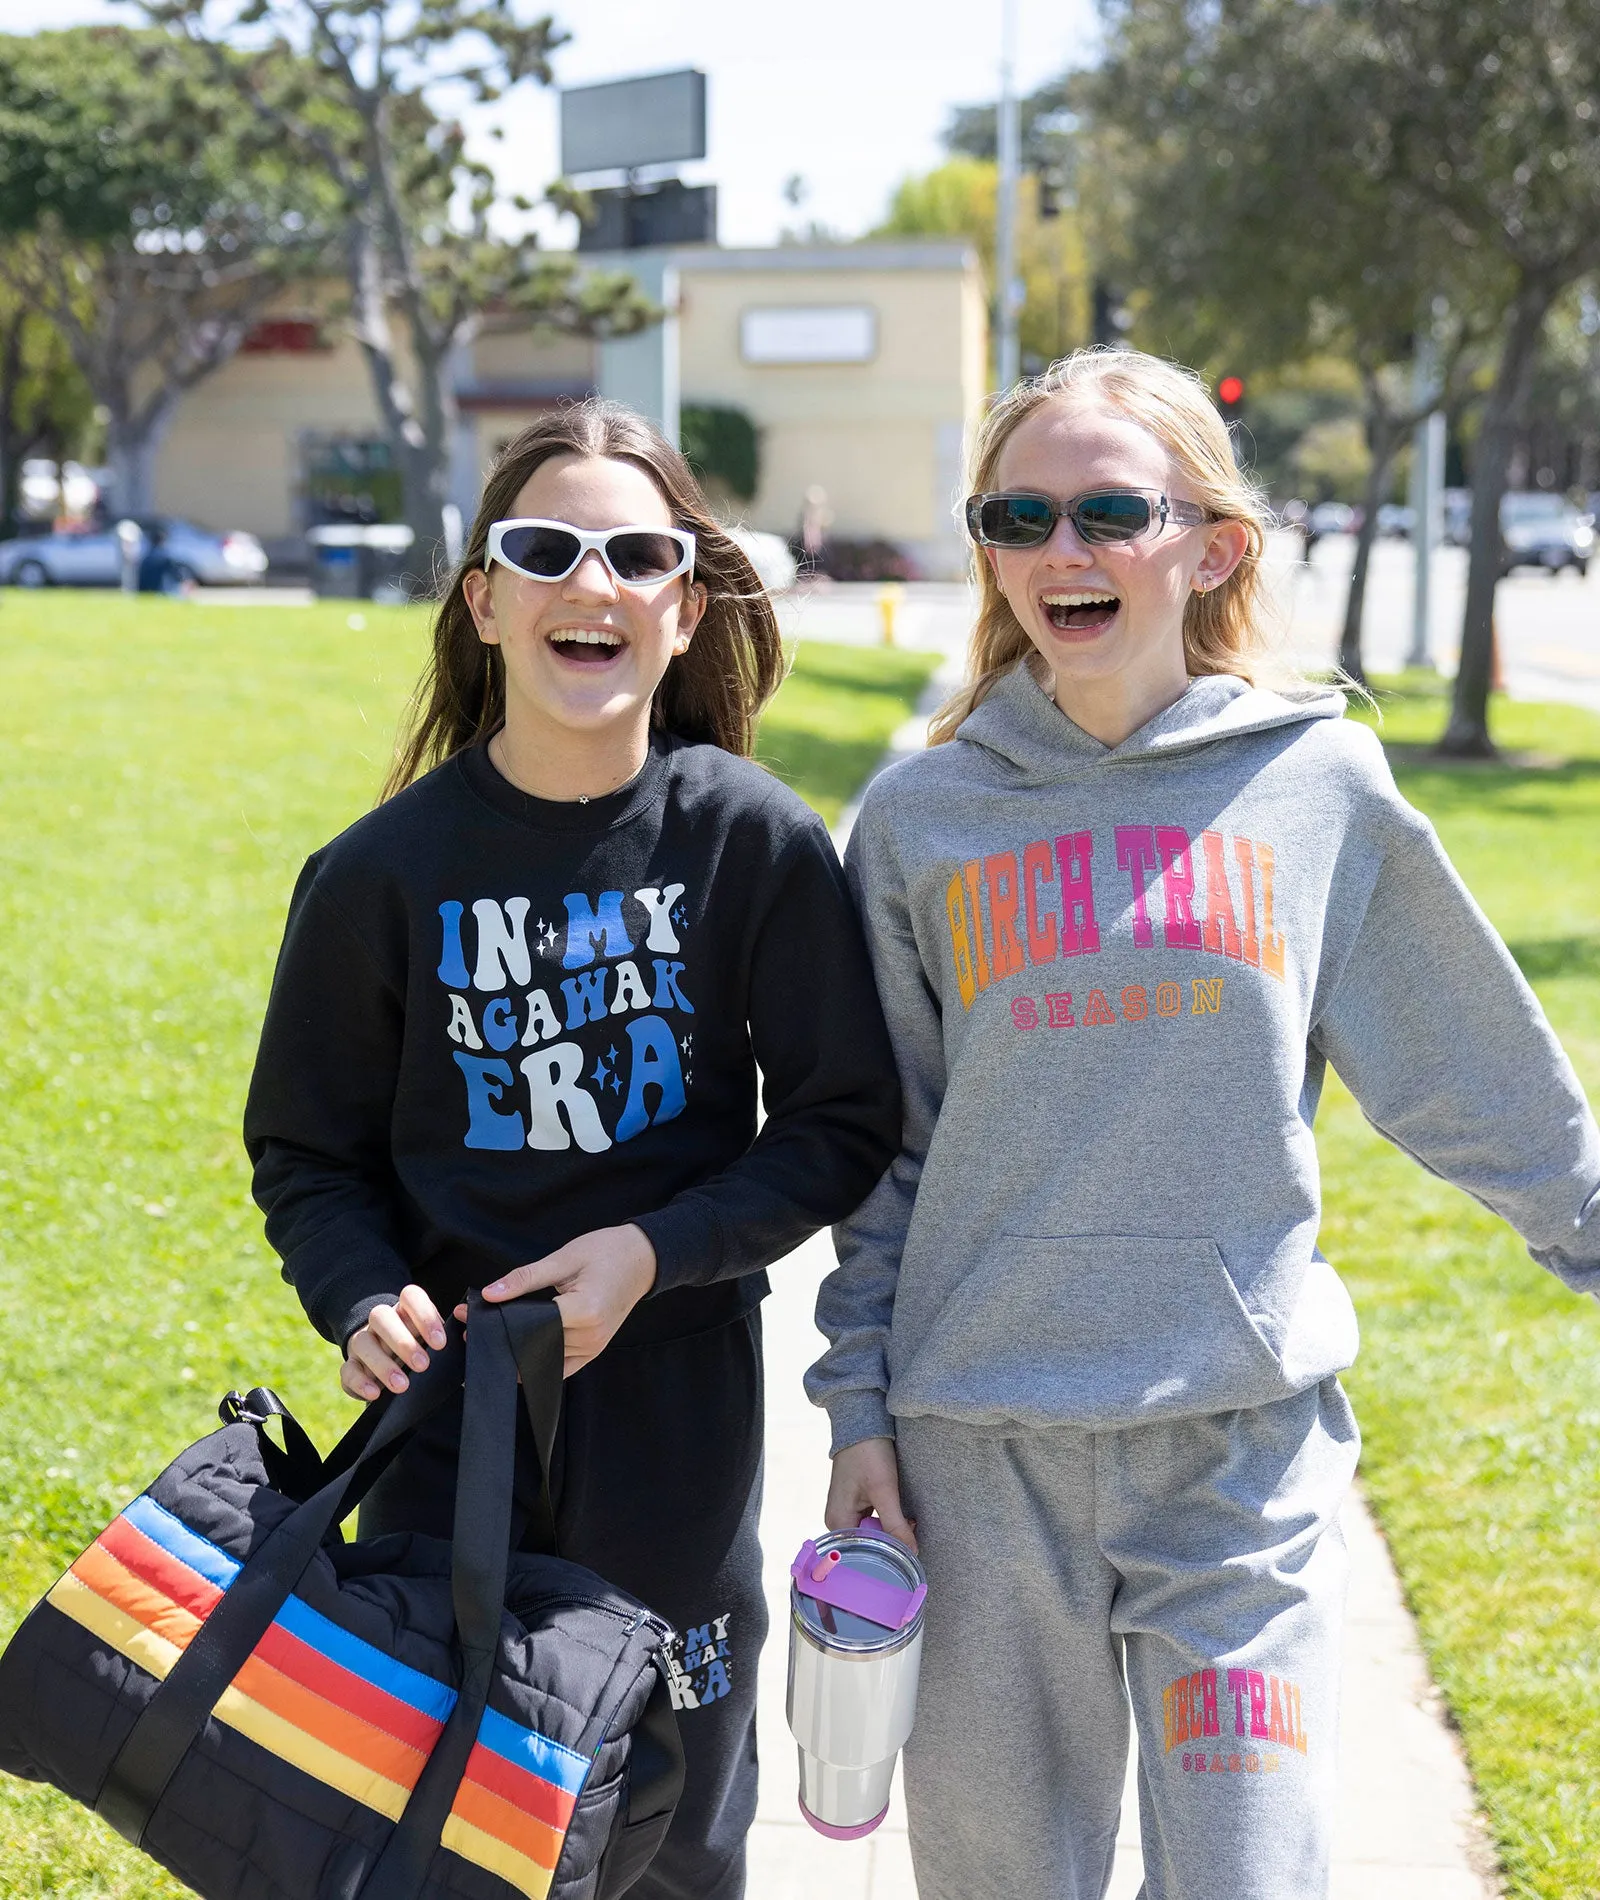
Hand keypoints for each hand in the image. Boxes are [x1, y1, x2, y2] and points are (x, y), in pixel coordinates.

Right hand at [341, 1284, 447, 1402]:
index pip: (410, 1296)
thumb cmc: (422, 1351)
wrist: (391, 1366)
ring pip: (362, 1342)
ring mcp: (362, 1341)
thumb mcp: (436, 1342)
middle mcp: (381, 1321)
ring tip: (402, 1386)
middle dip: (402, 1341)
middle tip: (423, 1365)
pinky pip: (347, 1369)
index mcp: (405, 1310)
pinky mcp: (350, 1366)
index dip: (424, 1316)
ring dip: (382, 1364)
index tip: (440, 1343)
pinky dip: (360, 1382)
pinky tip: (376, 1393)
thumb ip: (451, 1337)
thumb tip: (465, 1329)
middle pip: (381, 1316)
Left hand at [460, 1224, 656, 1377]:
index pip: (531, 1326)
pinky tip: (519, 1350)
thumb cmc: (607, 1252)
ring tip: (493, 1331)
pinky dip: (539, 1359)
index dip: (500, 1322)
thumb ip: (525, 1278)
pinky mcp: (594, 1350)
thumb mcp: (564, 1258)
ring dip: (518, 1348)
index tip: (471, 1317)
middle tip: (472, 1323)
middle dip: (502, 1335)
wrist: (642, 1258)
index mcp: (585, 1311)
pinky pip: (561, 1366)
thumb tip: (490, 1293)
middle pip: (535, 1344)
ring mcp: (594, 1347)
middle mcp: (591, 1335)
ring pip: (545, 1358)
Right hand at [826, 1436, 917, 1552]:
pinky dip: (887, 1522)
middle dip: (890, 1543)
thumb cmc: (868, 1453)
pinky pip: (872, 1522)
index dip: (884, 1558)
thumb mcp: (884, 1489)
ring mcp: (846, 1512)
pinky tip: (902, 1517)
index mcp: (838, 1522)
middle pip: (867, 1546)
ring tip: (910, 1525)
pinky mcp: (855, 1504)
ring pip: (872, 1534)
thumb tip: (912, 1552)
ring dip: (891, 1532)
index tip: (907, 1556)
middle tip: (913, 1537)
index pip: (861, 1555)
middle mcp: (838, 1521)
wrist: (862, 1424)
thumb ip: (895, 1523)